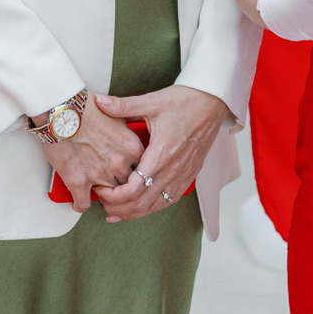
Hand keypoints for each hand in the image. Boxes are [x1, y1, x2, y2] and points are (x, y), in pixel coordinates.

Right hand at [37, 102, 142, 212]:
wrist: (63, 108)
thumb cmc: (85, 107)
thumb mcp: (115, 114)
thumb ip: (123, 130)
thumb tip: (121, 135)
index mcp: (132, 148)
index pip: (142, 170)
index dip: (134, 172)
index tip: (129, 173)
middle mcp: (119, 164)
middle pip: (127, 185)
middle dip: (120, 186)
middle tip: (113, 185)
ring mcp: (100, 175)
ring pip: (108, 197)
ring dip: (103, 195)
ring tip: (97, 192)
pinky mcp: (79, 182)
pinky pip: (83, 204)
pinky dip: (79, 204)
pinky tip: (77, 201)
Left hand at [90, 86, 229, 222]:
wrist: (213, 102)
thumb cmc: (185, 101)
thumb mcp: (151, 102)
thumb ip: (123, 105)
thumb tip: (99, 102)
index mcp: (161, 154)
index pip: (133, 189)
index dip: (114, 196)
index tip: (100, 189)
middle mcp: (173, 169)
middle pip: (142, 203)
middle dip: (119, 208)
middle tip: (103, 204)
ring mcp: (183, 175)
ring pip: (155, 205)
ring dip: (134, 212)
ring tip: (117, 212)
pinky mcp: (190, 175)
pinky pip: (169, 200)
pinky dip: (152, 207)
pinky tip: (142, 206)